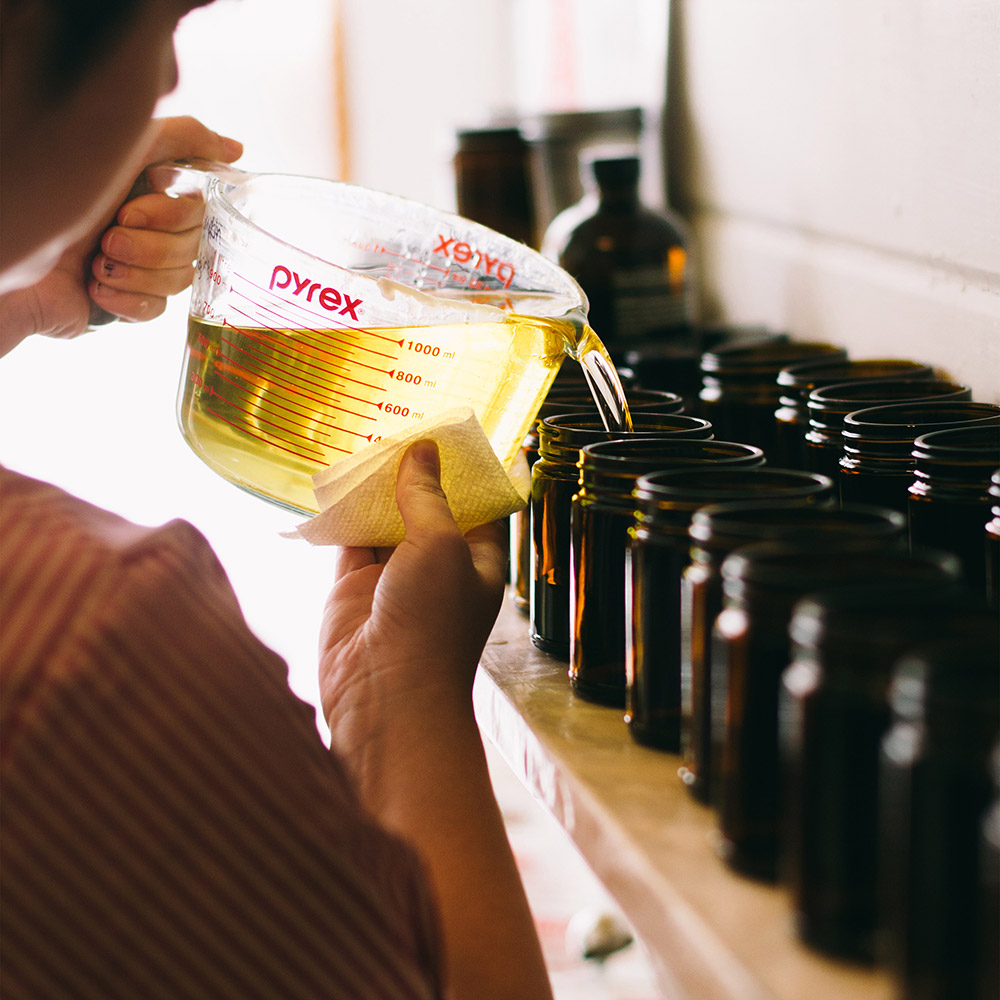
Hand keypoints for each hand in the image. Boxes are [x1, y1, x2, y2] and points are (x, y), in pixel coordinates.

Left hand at [0, 116, 241, 354]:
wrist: (9, 258)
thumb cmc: (51, 195)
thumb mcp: (121, 148)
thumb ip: (183, 139)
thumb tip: (236, 150)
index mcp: (146, 188)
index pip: (199, 209)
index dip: (170, 215)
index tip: (128, 209)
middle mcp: (146, 225)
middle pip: (193, 246)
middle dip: (149, 247)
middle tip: (106, 238)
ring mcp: (137, 266)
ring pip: (180, 280)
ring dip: (135, 274)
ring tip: (95, 265)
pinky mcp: (126, 302)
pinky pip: (158, 311)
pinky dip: (127, 301)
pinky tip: (95, 289)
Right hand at [319, 439, 506, 749]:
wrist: (383, 697)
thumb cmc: (431, 625)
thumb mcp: (440, 546)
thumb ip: (426, 496)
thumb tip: (422, 451)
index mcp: (475, 559)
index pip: (474, 504)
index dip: (460, 470)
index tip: (446, 430)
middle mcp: (437, 566)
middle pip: (425, 508)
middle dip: (412, 473)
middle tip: (397, 425)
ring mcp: (394, 578)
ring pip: (384, 521)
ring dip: (375, 489)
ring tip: (365, 442)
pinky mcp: (354, 588)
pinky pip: (349, 541)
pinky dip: (343, 514)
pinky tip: (337, 481)